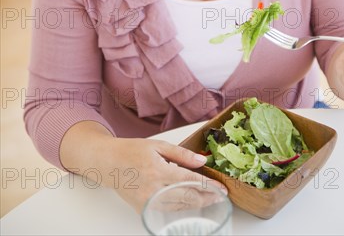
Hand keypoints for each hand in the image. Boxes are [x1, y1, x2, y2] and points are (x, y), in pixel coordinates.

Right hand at [99, 137, 226, 213]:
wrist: (109, 163)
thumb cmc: (132, 151)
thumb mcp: (158, 146)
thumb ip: (181, 154)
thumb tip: (202, 161)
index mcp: (158, 170)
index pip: (189, 180)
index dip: (208, 185)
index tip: (221, 188)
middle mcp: (153, 188)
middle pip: (187, 197)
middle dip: (206, 198)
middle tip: (220, 197)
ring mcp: (148, 202)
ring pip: (179, 207)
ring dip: (196, 204)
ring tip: (210, 199)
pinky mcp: (144, 209)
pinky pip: (168, 210)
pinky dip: (182, 207)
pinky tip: (191, 202)